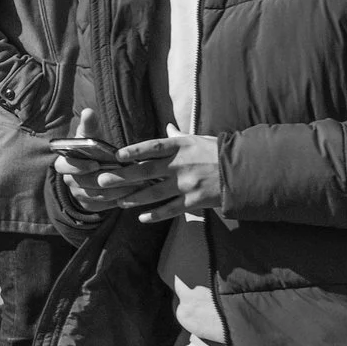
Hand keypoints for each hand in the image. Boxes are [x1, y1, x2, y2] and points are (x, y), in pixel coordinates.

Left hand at [62, 122, 224, 222]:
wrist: (243, 171)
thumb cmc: (218, 152)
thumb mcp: (197, 139)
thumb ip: (178, 137)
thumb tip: (167, 127)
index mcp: (180, 146)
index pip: (151, 147)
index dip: (133, 151)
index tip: (116, 155)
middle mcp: (180, 164)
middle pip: (145, 171)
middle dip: (122, 177)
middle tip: (103, 181)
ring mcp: (186, 184)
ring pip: (153, 193)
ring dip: (134, 198)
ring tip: (120, 202)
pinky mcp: (194, 201)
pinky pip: (170, 209)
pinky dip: (155, 215)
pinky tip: (142, 218)